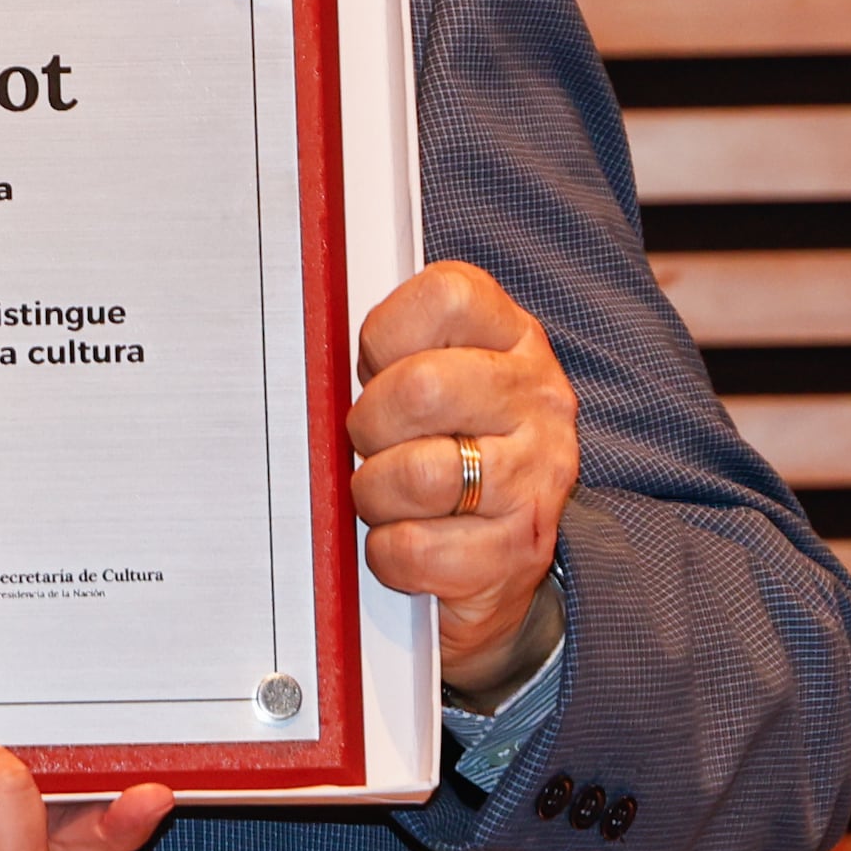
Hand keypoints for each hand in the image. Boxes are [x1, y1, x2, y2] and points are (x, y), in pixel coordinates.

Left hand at [348, 260, 575, 693]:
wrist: (502, 548)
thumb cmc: (449, 447)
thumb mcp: (428, 376)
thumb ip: (384, 354)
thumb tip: (312, 360)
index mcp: (512, 339)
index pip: (446, 297)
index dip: (385, 336)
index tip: (377, 369)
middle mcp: (537, 400)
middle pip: (421, 388)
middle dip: (369, 425)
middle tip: (371, 444)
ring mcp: (538, 475)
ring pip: (419, 475)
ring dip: (375, 495)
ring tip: (386, 497)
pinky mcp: (520, 548)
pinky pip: (416, 548)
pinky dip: (389, 553)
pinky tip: (404, 539)